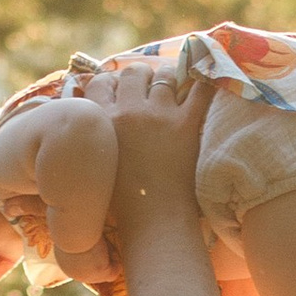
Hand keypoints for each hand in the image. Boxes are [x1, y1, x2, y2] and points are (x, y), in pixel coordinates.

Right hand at [104, 55, 208, 237]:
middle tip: (146, 87)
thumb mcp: (93, 163)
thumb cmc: (118, 203)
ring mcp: (159, 116)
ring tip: (171, 86)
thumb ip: (92, 137)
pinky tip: (205, 77)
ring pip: (163, 76)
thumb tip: (90, 116)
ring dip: (166, 78)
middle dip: (139, 77)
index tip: (119, 90)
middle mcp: (129, 112)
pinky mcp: (187, 125)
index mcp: (101, 120)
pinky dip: (203, 81)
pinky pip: (199, 90)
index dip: (112, 82)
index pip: (101, 81)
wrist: (152, 222)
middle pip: (132, 73)